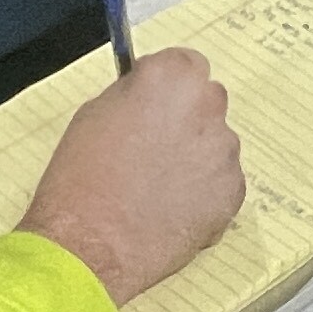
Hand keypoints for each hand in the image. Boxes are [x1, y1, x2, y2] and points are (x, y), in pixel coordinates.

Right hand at [15, 50, 245, 311]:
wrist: (87, 247)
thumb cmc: (79, 179)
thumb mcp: (93, 115)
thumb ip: (133, 97)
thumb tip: (149, 98)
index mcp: (171, 78)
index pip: (186, 65)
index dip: (168, 89)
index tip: (154, 107)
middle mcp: (207, 106)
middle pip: (206, 102)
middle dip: (186, 121)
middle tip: (155, 151)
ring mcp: (225, 151)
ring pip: (215, 146)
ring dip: (196, 159)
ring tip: (157, 191)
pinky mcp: (233, 192)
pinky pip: (221, 184)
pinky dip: (203, 195)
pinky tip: (169, 213)